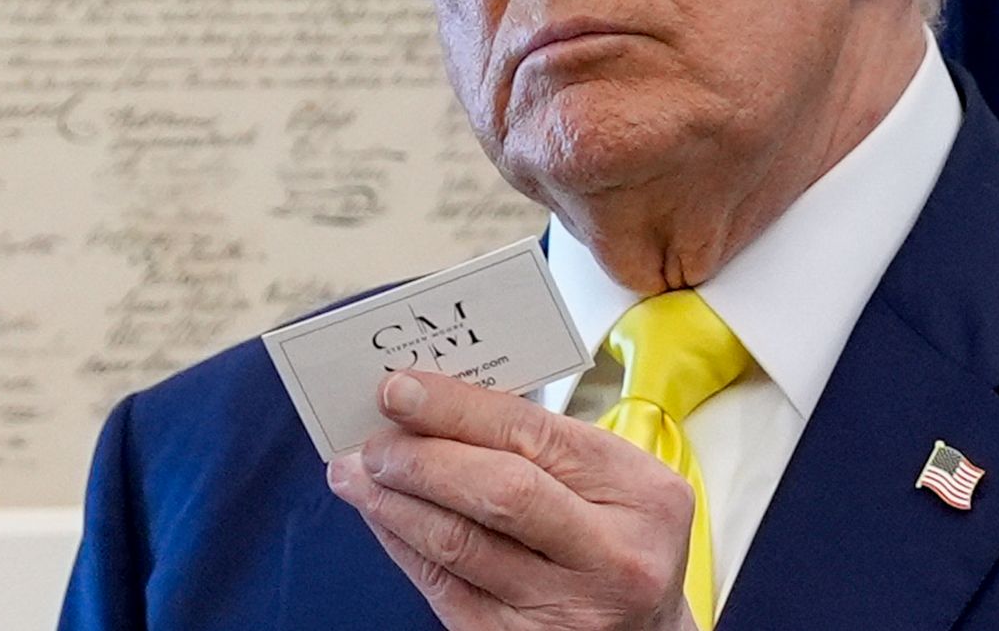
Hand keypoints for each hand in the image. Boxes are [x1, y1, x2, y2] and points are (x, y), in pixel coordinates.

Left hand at [326, 369, 700, 630]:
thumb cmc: (621, 544)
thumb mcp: (613, 483)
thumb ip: (542, 444)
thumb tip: (437, 406)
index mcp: (640, 493)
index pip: (533, 433)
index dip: (455, 408)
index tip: (400, 390)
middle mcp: (612, 556)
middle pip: (498, 491)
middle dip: (422, 458)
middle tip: (374, 443)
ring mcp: (566, 609)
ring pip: (458, 544)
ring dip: (394, 503)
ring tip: (359, 475)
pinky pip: (442, 589)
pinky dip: (403, 546)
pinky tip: (384, 519)